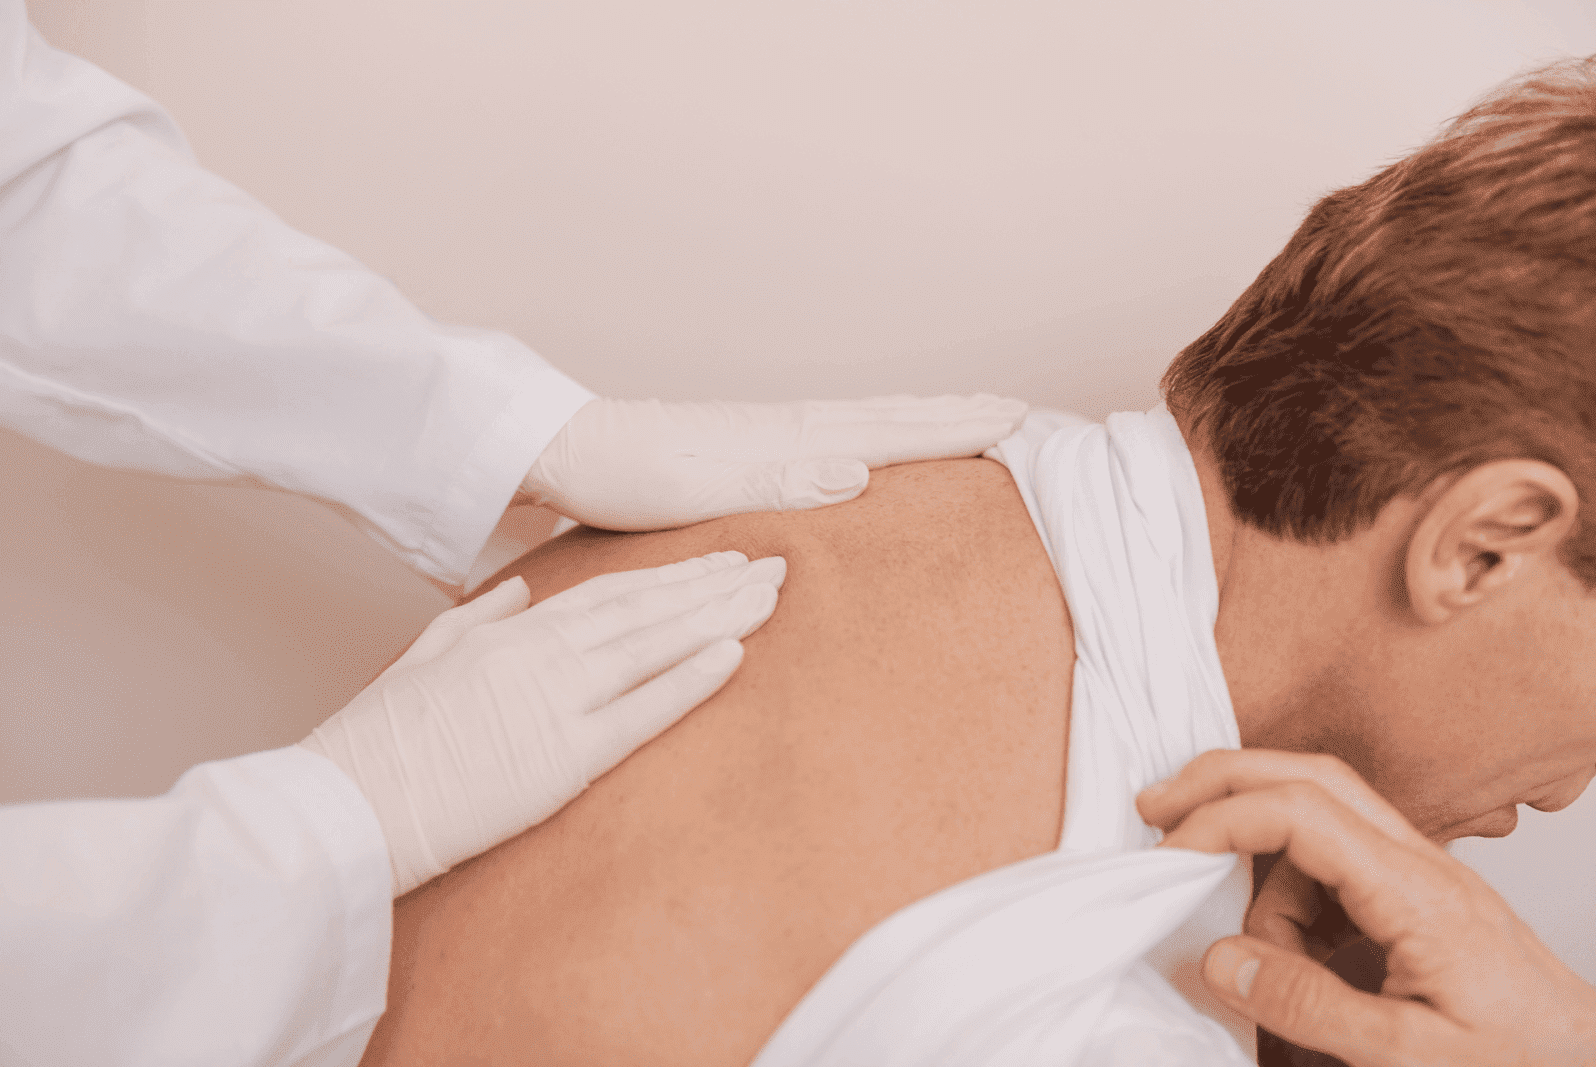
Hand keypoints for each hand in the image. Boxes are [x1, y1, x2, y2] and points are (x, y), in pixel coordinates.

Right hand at [301, 551, 783, 895]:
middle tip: (771, 564)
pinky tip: (735, 654)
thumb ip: (477, 618)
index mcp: (509, 633)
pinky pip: (642, 713)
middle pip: (645, 608)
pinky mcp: (562, 759)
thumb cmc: (374, 742)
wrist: (342, 803)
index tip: (716, 563)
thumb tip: (520, 588)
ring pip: (653, 645)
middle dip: (713, 585)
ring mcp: (554, 702)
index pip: (609, 593)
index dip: (669, 577)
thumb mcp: (422, 658)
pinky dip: (690, 679)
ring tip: (770, 594)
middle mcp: (539, 654)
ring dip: (717, 617)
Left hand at [521, 394, 1026, 529]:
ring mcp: (772, 433)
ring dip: (926, 416)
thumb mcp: (698, 491)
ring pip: (870, 419)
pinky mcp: (753, 445)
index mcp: (787, 441)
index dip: (957, 428)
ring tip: (971, 412)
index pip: (891, 432)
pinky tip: (879, 435)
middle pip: (892, 417)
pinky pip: (840, 430)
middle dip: (958, 414)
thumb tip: (861, 471)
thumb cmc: (625, 477)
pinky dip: (879, 427)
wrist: (570, 451)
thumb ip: (780, 482)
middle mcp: (788, 430)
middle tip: (1023, 410)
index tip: (1018, 421)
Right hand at [1136, 750, 1595, 1066]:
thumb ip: (1312, 1007)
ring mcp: (1418, 876)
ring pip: (1313, 823)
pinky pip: (1331, 871)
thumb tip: (1219, 958)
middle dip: (1224, 782)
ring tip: (1261, 964)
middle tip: (1157, 811)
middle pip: (1308, 776)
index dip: (1221, 819)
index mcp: (1418, 893)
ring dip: (1262, 874)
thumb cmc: (1524, 1064)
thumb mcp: (1413, 1058)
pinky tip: (1294, 961)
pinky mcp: (1413, 899)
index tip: (1169, 857)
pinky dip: (1290, 902)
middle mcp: (1420, 865)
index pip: (1302, 810)